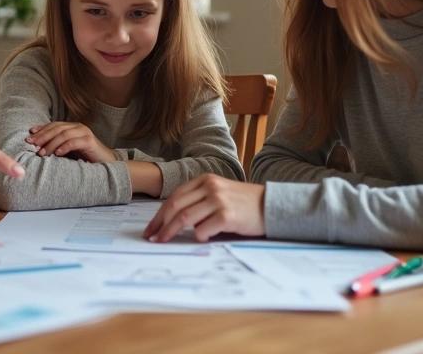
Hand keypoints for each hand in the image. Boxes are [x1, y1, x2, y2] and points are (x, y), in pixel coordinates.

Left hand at [26, 122, 115, 162]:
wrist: (106, 163)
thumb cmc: (85, 158)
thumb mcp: (68, 151)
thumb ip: (56, 146)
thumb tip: (37, 148)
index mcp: (72, 127)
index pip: (53, 125)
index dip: (41, 130)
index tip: (29, 137)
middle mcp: (78, 127)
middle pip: (56, 128)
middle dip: (42, 136)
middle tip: (31, 144)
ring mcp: (84, 132)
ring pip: (63, 134)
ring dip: (50, 143)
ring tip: (41, 153)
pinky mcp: (89, 141)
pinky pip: (73, 142)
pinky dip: (63, 147)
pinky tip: (56, 154)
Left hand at [143, 174, 265, 242]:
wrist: (271, 205)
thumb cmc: (243, 203)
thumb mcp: (219, 193)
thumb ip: (199, 200)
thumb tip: (172, 221)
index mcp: (205, 180)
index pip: (174, 197)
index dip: (160, 214)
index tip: (151, 228)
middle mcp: (210, 187)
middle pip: (175, 207)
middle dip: (160, 224)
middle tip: (151, 238)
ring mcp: (218, 200)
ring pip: (184, 218)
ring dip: (171, 232)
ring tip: (164, 242)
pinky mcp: (227, 215)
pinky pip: (203, 229)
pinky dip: (198, 236)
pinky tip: (201, 238)